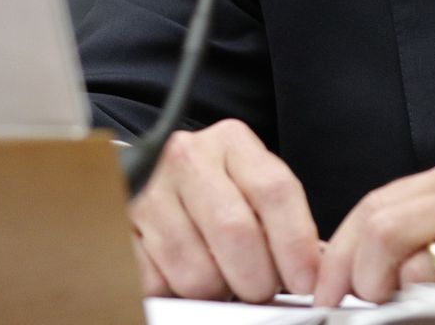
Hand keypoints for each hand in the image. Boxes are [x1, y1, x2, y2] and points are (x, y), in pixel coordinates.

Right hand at [128, 118, 321, 302]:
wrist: (149, 177)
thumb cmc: (214, 188)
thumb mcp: (250, 186)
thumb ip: (281, 219)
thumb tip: (314, 272)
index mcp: (230, 141)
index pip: (274, 191)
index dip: (295, 244)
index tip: (305, 281)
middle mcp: (187, 157)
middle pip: (235, 231)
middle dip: (256, 279)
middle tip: (260, 290)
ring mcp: (149, 191)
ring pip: (195, 269)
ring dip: (215, 290)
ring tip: (219, 279)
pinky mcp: (120, 227)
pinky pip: (155, 282)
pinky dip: (175, 292)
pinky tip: (182, 275)